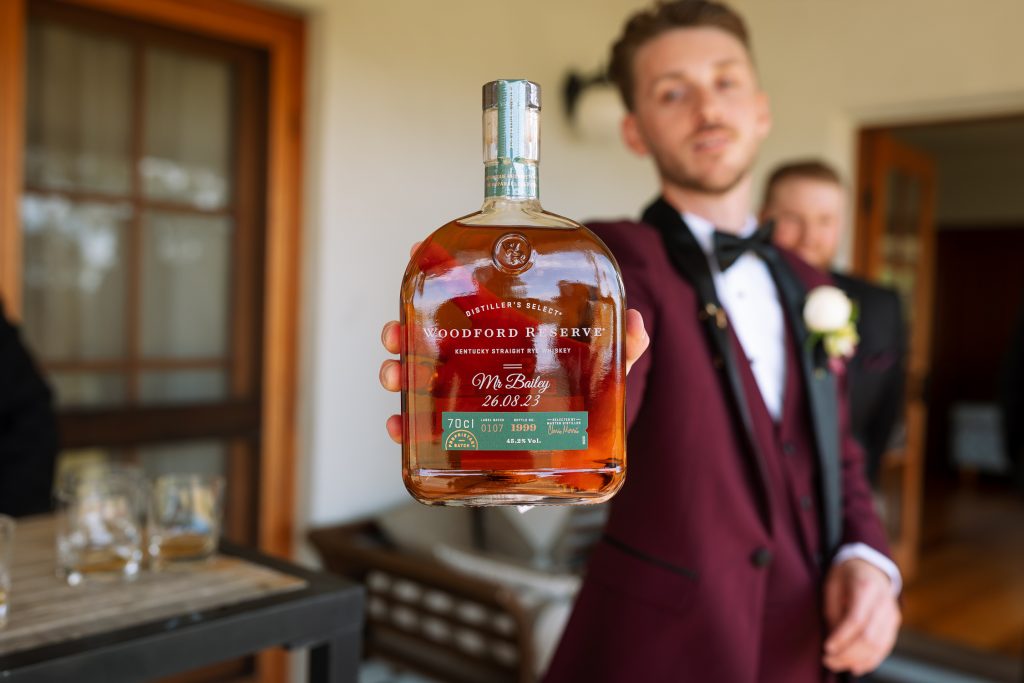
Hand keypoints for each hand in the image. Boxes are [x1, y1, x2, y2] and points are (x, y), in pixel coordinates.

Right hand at [379, 239, 649, 443]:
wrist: (574, 456)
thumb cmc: (580, 402)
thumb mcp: (602, 369)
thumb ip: (620, 346)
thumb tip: (637, 321)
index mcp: (504, 333)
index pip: (466, 294)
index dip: (439, 269)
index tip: (421, 251)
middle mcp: (477, 359)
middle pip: (429, 335)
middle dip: (403, 329)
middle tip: (395, 331)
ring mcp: (465, 395)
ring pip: (419, 376)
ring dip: (398, 372)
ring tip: (394, 376)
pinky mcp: (461, 433)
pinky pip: (425, 427)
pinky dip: (407, 427)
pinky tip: (400, 428)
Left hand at [822, 558, 900, 675]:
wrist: (869, 566)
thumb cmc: (845, 575)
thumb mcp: (832, 585)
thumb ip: (833, 612)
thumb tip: (835, 641)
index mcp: (866, 587)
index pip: (856, 619)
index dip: (841, 637)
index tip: (826, 648)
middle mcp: (884, 602)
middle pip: (869, 636)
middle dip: (847, 653)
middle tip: (828, 660)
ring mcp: (892, 613)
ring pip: (878, 645)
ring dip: (857, 660)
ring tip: (837, 665)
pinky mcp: (894, 623)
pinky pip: (885, 647)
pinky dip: (871, 660)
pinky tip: (856, 667)